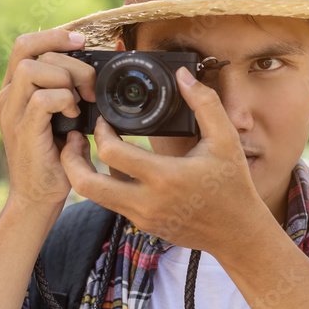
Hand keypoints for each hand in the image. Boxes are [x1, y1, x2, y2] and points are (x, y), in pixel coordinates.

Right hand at [0, 29, 95, 207]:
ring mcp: (11, 113)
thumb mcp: (64, 116)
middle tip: (91, 87)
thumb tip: (95, 71)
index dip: (54, 36)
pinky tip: (74, 116)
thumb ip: (70, 92)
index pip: (25, 44)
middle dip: (71, 62)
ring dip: (66, 79)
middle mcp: (7, 97)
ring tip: (80, 102)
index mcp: (15, 89)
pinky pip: (43, 98)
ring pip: (34, 69)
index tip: (82, 41)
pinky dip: (65, 101)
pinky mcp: (22, 130)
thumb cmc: (56, 157)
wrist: (39, 196)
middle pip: (31, 51)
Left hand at [60, 67, 269, 255]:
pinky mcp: (143, 226)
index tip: (104, 121)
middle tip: (74, 139)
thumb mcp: (226, 140)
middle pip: (86, 184)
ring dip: (84, 173)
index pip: (111, 153)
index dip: (100, 131)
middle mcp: (148, 201)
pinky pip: (113, 204)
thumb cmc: (233, 185)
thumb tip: (183, 75)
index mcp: (165, 176)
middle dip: (70, 159)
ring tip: (87, 152)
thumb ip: (205, 104)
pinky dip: (107, 186)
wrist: (238, 233)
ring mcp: (142, 217)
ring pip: (94, 197)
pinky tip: (116, 170)